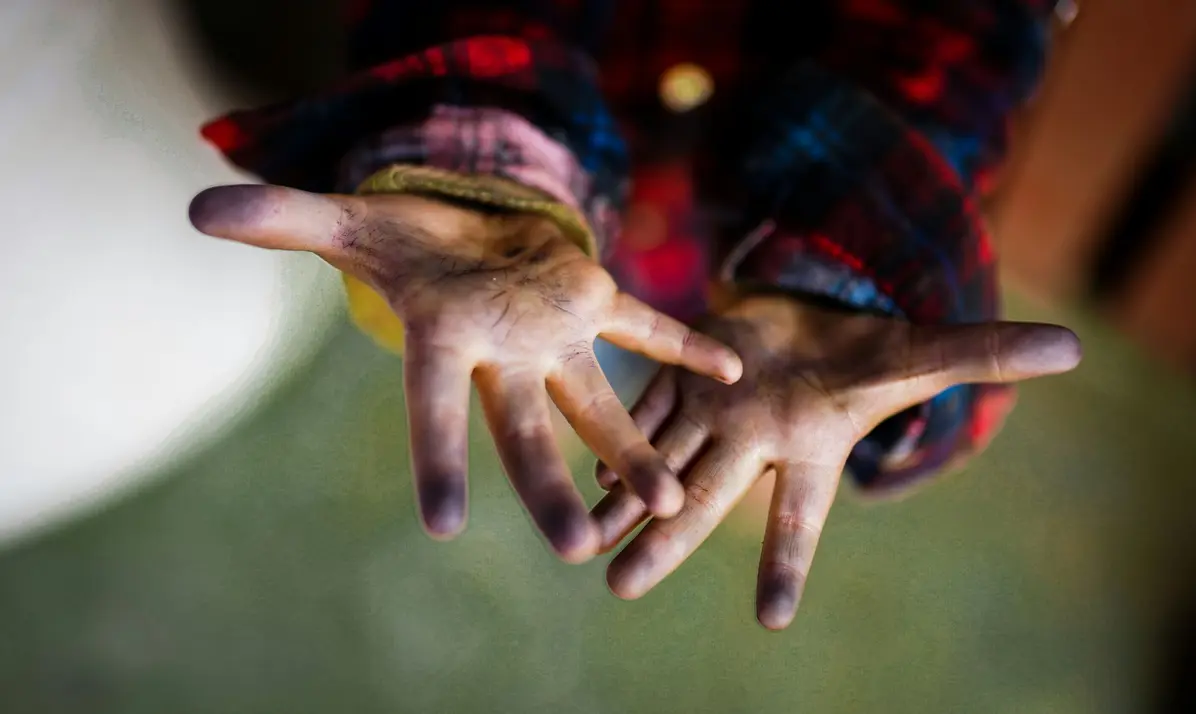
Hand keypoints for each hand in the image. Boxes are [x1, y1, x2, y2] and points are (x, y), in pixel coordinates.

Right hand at [189, 184, 740, 561]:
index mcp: (445, 341)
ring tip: (671, 500)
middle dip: (551, 487)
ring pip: (597, 400)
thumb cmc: (401, 239)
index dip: (437, 460)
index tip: (444, 527)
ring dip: (631, 447)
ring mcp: (555, 334)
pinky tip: (728, 370)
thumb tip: (198, 209)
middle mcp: (504, 355)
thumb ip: (284, 219)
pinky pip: (646, 326)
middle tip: (577, 551)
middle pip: (528, 430)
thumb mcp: (344, 220)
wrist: (462, 229)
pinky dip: (682, 344)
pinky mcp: (595, 302)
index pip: (434, 409)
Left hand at [592, 294, 1080, 626]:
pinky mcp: (681, 377)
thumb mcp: (924, 350)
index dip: (786, 564)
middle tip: (623, 587)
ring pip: (660, 458)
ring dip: (622, 498)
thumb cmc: (867, 351)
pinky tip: (583, 469)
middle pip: (705, 497)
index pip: (800, 516)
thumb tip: (1069, 349)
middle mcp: (750, 442)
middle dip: (667, 541)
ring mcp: (710, 412)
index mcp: (806, 448)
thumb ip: (987, 353)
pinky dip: (616, 434)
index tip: (772, 621)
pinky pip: (644, 405)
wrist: (815, 317)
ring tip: (585, 539)